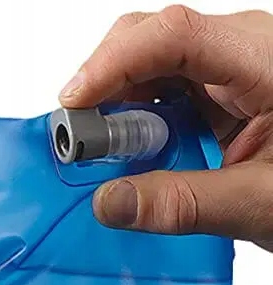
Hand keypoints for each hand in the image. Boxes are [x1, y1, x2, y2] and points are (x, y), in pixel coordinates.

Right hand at [59, 7, 272, 250]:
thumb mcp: (262, 202)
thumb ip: (187, 204)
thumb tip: (111, 202)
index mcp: (265, 60)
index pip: (174, 36)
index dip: (112, 64)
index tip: (73, 105)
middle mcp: (238, 54)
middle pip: (147, 43)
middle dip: (102, 88)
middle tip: (80, 140)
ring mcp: (221, 73)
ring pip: (144, 70)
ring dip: (112, 109)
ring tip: (100, 152)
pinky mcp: (209, 97)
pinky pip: (155, 96)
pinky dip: (130, 124)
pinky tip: (127, 152)